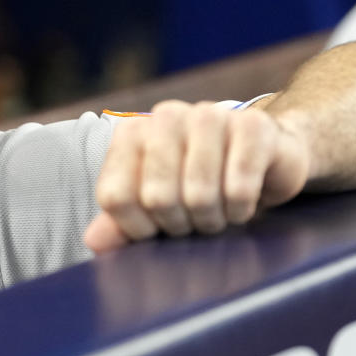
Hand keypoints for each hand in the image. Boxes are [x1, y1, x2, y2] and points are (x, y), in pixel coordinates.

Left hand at [83, 101, 310, 253]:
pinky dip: (241, 209)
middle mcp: (166, 116)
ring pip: (199, 195)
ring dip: (212, 219)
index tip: (157, 228)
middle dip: (179, 225)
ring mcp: (210, 115)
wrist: (261, 160)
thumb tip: (94, 240)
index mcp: (132, 133)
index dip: (138, 228)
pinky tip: (242, 203)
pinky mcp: (253, 126)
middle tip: (194, 221)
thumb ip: (120, 222)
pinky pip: (239, 188)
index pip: (116, 197)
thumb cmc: (197, 185)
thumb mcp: (155, 206)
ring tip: (218, 213)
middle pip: (157, 197)